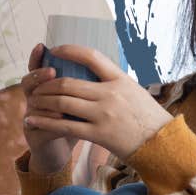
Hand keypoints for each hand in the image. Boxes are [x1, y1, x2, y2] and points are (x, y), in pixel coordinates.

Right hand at [21, 43, 76, 172]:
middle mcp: (33, 101)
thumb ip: (85, 85)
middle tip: (52, 72)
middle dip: (40, 76)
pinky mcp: (33, 136)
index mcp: (45, 89)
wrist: (61, 151)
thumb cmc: (74, 123)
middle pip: (28, 83)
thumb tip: (101, 63)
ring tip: (60, 100)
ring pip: (33, 105)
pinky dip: (50, 123)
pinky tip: (61, 120)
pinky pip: (38, 127)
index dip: (37, 57)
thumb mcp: (80, 102)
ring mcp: (31, 118)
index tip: (42, 46)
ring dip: (48, 101)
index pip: (36, 68)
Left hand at [25, 44, 173, 158]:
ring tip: (33, 102)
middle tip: (36, 85)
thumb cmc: (148, 118)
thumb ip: (114, 82)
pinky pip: (65, 127)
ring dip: (43, 101)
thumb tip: (94, 71)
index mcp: (120, 80)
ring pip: (62, 103)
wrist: (162, 145)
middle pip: (68, 83)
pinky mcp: (99, 135)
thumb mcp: (135, 91)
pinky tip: (33, 121)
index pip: (92, 57)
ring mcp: (104, 115)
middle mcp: (111, 94)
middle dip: (47, 84)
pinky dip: (45, 123)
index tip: (55, 50)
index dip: (70, 50)